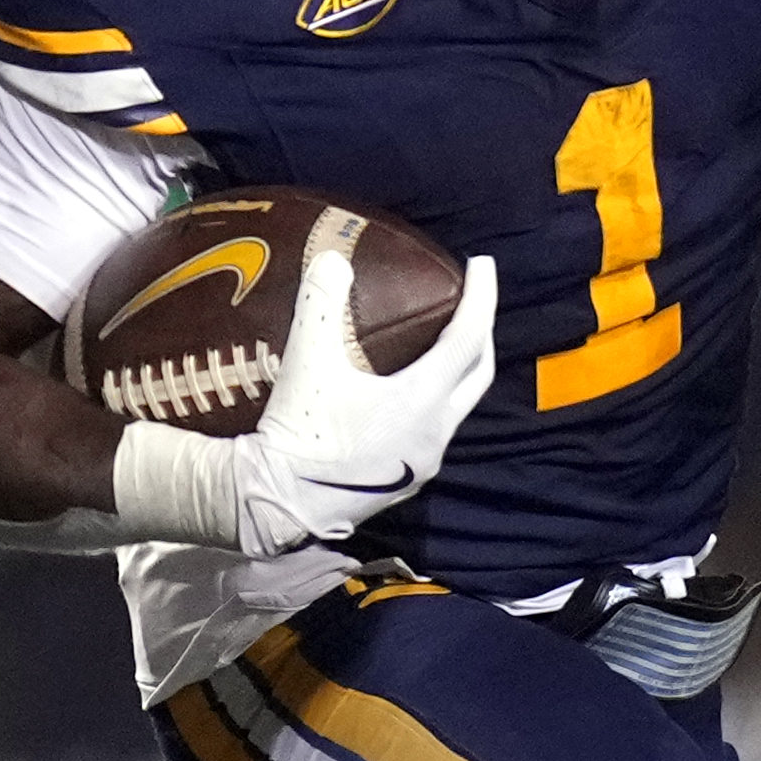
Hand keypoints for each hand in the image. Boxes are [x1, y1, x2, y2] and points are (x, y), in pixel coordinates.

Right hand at [112, 221, 497, 555]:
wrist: (278, 503)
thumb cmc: (300, 432)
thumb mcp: (307, 362)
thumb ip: (321, 304)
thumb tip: (332, 258)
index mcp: (423, 399)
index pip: (467, 338)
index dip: (480, 297)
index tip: (483, 264)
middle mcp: (435, 432)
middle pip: (477, 374)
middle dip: (480, 334)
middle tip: (470, 303)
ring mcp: (423, 461)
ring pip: (458, 406)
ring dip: (458, 372)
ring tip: (441, 345)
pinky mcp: (405, 480)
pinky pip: (435, 430)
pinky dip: (435, 400)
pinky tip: (410, 394)